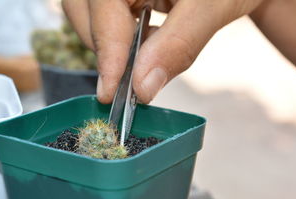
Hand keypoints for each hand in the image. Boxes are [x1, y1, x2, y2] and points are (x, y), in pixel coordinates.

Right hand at [62, 0, 263, 103]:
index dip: (106, 49)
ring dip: (114, 46)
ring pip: (90, 17)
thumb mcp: (212, 7)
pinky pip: (106, 17)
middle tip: (133, 78)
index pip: (102, 4)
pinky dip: (123, 38)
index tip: (110, 92)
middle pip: (83, 10)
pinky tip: (150, 39)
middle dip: (106, 49)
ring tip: (151, 51)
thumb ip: (178, 44)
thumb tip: (142, 88)